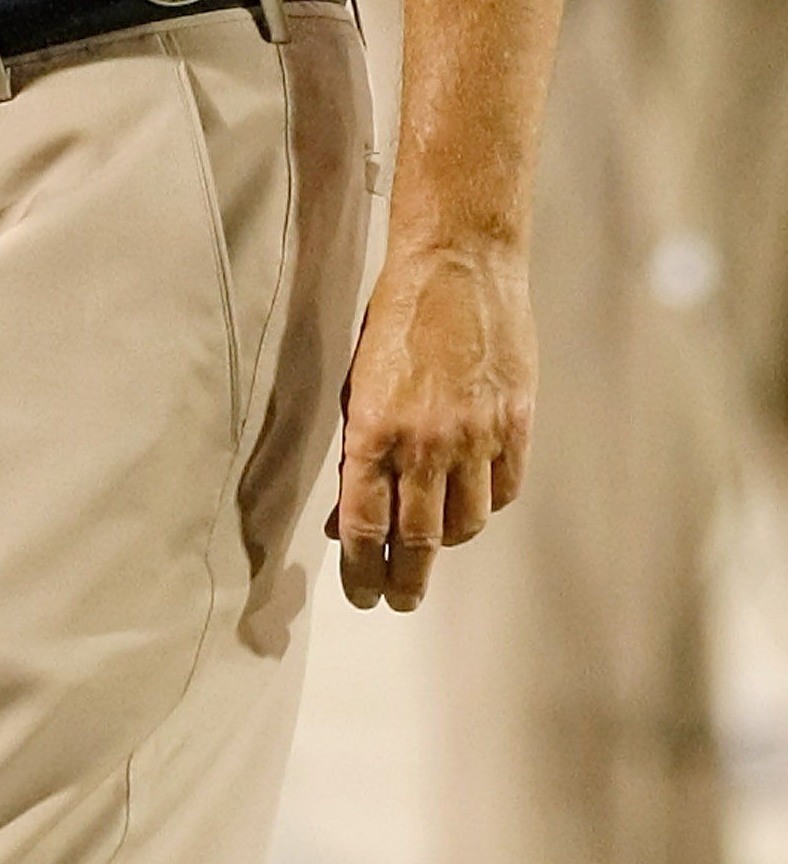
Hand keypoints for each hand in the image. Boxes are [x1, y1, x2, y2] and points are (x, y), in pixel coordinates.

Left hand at [327, 235, 535, 610]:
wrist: (459, 264)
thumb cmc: (398, 320)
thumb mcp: (358, 384)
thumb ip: (357, 453)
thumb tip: (347, 517)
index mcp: (374, 430)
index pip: (364, 527)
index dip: (361, 572)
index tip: (361, 594)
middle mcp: (425, 442)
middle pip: (416, 542)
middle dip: (403, 582)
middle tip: (397, 599)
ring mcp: (476, 437)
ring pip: (464, 525)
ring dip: (444, 544)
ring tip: (431, 547)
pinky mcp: (516, 425)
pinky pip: (502, 492)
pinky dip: (483, 506)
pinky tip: (469, 502)